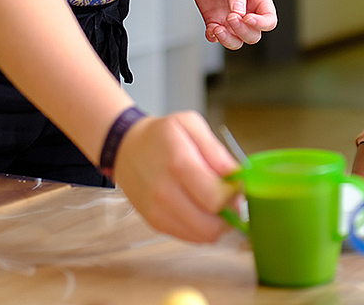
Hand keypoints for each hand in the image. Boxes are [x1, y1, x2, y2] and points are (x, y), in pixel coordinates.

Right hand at [111, 111, 239, 241]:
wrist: (126, 148)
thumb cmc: (161, 134)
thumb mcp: (191, 124)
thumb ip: (216, 151)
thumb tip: (236, 174)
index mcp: (178, 164)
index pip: (215, 198)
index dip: (234, 196)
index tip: (237, 184)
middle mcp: (165, 193)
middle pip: (210, 226)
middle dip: (229, 214)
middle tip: (230, 198)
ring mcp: (158, 212)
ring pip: (201, 236)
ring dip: (217, 224)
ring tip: (215, 202)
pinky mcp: (155, 223)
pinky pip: (189, 237)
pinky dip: (201, 228)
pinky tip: (201, 208)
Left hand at [176, 0, 277, 48]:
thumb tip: (239, 13)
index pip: (269, 20)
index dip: (261, 24)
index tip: (247, 17)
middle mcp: (246, 9)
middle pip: (253, 34)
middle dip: (243, 31)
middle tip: (230, 18)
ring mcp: (229, 15)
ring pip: (236, 40)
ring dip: (228, 40)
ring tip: (218, 29)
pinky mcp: (213, 17)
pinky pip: (217, 36)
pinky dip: (214, 38)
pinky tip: (210, 29)